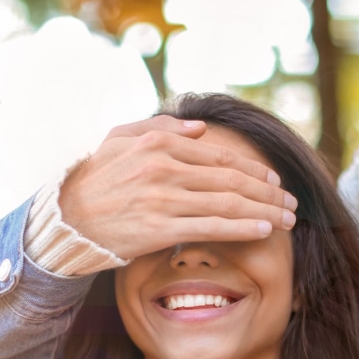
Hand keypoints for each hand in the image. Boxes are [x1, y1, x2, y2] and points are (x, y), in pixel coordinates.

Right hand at [59, 116, 297, 259]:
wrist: (65, 219)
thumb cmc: (94, 179)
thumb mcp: (119, 139)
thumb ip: (159, 128)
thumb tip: (199, 129)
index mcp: (159, 143)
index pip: (220, 157)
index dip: (254, 170)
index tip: (275, 181)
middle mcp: (164, 168)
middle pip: (231, 180)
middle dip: (269, 192)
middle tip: (292, 202)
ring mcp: (163, 199)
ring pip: (227, 203)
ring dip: (265, 211)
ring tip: (288, 219)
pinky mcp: (159, 229)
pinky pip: (211, 227)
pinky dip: (243, 227)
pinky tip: (264, 230)